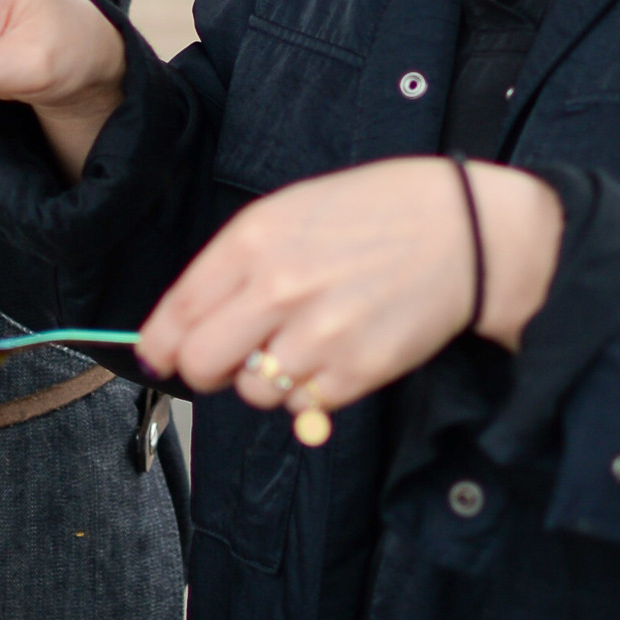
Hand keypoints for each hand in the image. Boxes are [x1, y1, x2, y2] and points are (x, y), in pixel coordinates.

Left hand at [136, 159, 563, 419]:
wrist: (462, 230)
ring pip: (253, 392)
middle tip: (223, 362)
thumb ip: (235, 265)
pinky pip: (304, 406)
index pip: (177, 313)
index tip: (158, 358)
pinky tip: (333, 354)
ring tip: (298, 345)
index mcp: (253, 241)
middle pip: (202, 363)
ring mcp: (318, 335)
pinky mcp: (356, 372)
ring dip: (265, 380)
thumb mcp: (290, 212)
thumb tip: (186, 322)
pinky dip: (309, 392)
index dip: (158, 346)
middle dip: (203, 370)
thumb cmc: (374, 213)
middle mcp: (278, 289)